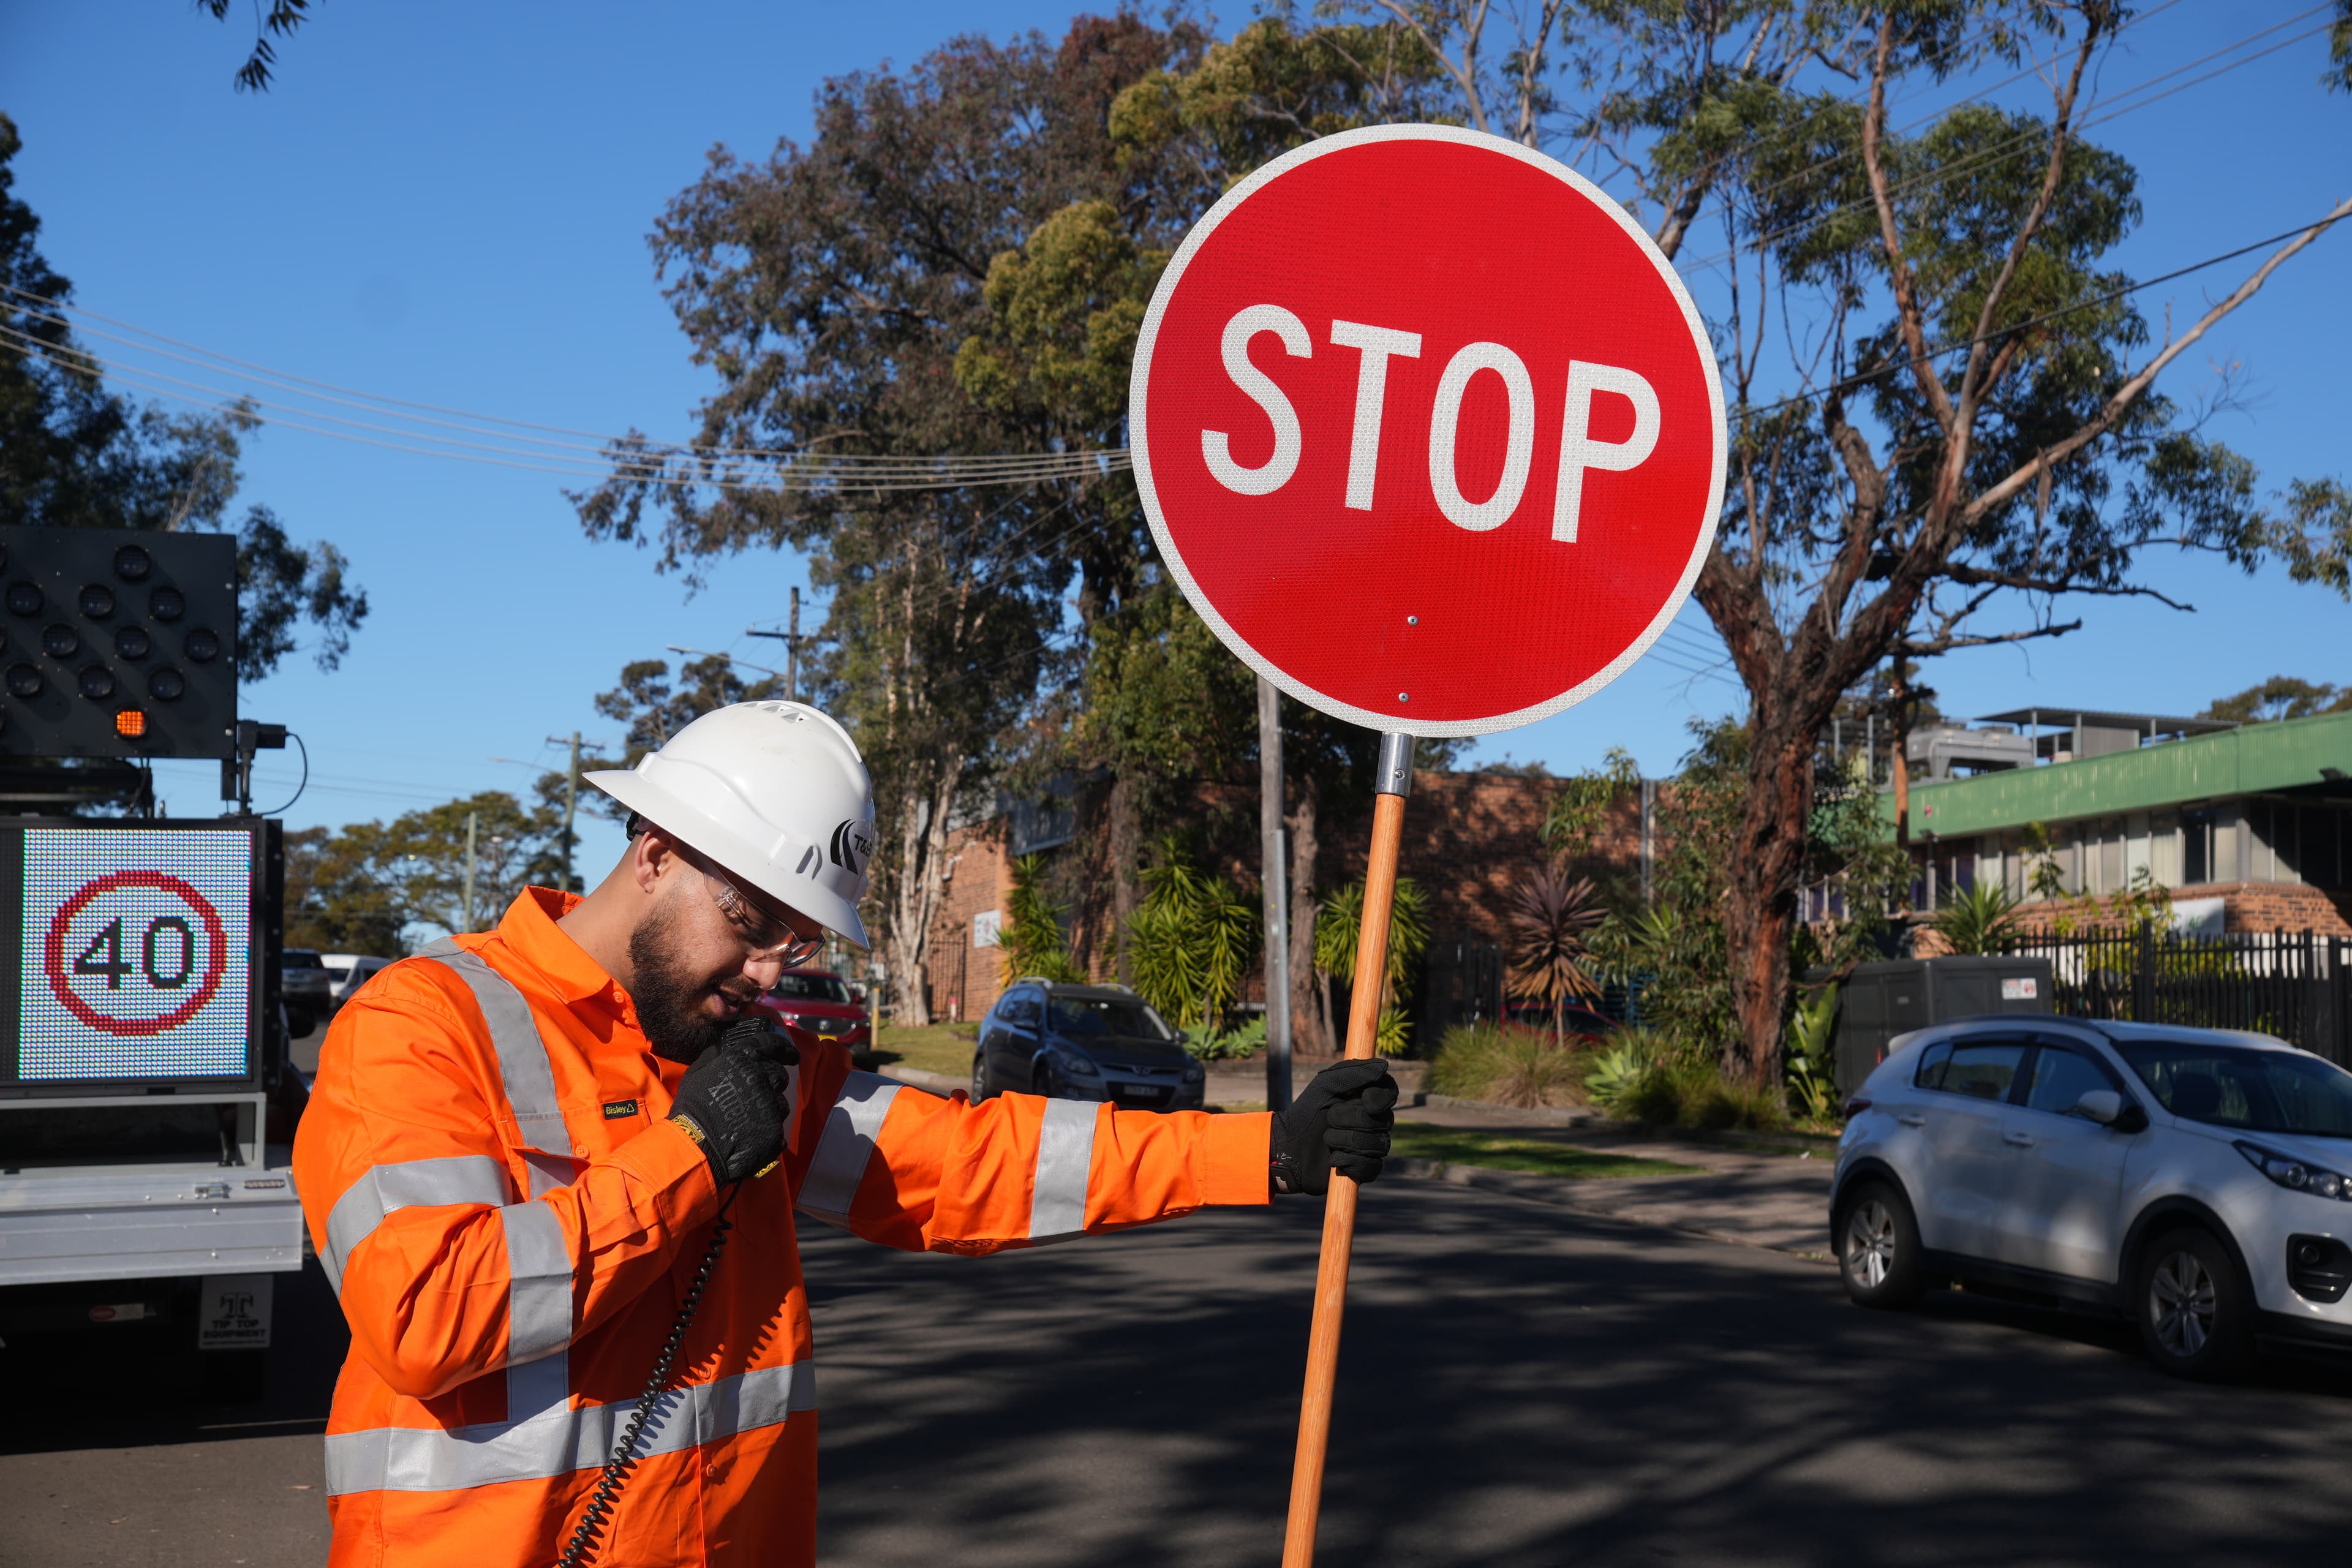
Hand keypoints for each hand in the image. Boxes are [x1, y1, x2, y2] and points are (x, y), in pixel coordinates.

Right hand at [670, 1017, 798, 1183]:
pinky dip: (769, 1128)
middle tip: (761, 1093)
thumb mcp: (697, 1072)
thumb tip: (726, 1046)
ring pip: (781, 1101)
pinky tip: (753, 1135)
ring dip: (771, 1107)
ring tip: (750, 1118)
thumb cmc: (692, 1108)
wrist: (695, 1145)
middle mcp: (759, 1076)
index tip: (792, 1055)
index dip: (784, 1048)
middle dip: (774, 1082)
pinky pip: (779, 1125)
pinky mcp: (774, 1126)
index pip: (770, 1044)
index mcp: (741, 1059)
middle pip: (779, 1074)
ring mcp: (769, 1102)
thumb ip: (715, 1055)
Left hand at [1270, 1059, 1396, 1195]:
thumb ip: (1352, 1073)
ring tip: (1326, 1139)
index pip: (1390, 1093)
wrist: (1288, 1146)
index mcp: (1367, 1098)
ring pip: (1378, 1145)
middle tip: (1329, 1117)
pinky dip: (1349, 1162)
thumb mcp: (1324, 1086)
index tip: (1364, 1098)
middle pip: (1384, 1121)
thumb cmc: (1306, 1111)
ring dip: (1345, 1140)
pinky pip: (1372, 1167)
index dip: (1381, 1097)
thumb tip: (1383, 1066)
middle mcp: (1374, 1121)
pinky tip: (1333, 1159)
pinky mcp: (1364, 1168)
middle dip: (1351, 1119)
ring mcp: (1370, 1146)